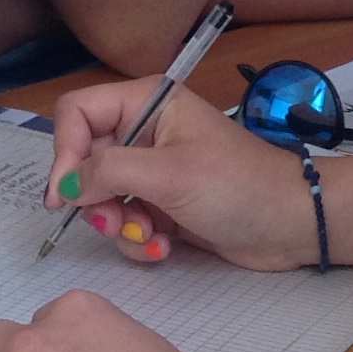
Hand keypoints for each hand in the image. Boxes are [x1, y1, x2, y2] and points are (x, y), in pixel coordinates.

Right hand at [43, 79, 318, 269]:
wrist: (288, 224)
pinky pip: (125, 222)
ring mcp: (152, 169)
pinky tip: (164, 248)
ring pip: (102, 198)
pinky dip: (138, 239)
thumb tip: (65, 186)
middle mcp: (143, 130)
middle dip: (97, 201)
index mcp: (147, 103)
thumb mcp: (170, 174)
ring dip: (119, 226)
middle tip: (114, 223)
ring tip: (152, 238)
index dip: (64, 152)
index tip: (64, 198)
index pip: (77, 112)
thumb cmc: (235, 185)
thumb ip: (110, 172)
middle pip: (85, 161)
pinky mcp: (160, 204)